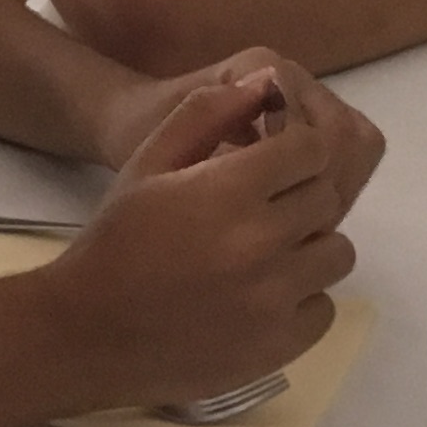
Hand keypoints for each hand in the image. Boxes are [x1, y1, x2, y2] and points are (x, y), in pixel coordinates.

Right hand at [38, 62, 379, 410]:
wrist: (90, 330)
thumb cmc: (119, 238)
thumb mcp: (149, 162)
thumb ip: (207, 113)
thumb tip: (266, 82)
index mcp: (228, 190)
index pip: (310, 149)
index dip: (294, 152)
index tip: (273, 166)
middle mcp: (260, 242)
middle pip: (326, 198)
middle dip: (300, 196)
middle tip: (262, 210)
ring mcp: (273, 298)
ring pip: (336, 254)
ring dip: (309, 247)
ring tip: (267, 254)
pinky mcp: (280, 345)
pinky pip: (325, 308)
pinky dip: (302, 300)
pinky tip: (262, 295)